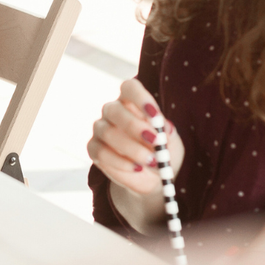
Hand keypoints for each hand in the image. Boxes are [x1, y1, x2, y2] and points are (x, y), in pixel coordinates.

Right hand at [87, 78, 184, 231]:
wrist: (152, 176)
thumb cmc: (162, 151)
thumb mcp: (171, 141)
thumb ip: (167, 133)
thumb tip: (165, 128)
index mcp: (131, 101)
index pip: (129, 88)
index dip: (140, 97)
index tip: (155, 115)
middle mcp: (112, 111)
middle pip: (115, 110)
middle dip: (135, 126)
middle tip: (155, 142)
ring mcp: (100, 129)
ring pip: (108, 133)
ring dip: (132, 148)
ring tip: (152, 161)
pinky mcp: (93, 149)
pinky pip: (101, 153)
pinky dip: (121, 162)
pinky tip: (136, 168)